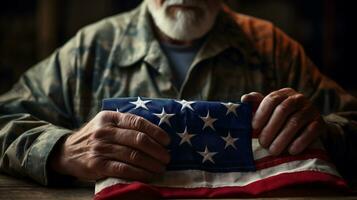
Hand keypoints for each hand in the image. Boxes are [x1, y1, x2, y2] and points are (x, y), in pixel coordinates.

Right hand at [50, 111, 170, 181]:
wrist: (66, 152)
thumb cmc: (94, 137)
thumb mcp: (106, 123)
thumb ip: (126, 124)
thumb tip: (156, 132)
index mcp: (110, 117)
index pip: (138, 122)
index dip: (156, 132)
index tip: (167, 141)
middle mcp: (105, 131)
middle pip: (138, 139)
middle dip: (157, 150)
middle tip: (167, 158)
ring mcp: (100, 148)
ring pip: (133, 155)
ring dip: (152, 164)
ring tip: (161, 168)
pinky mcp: (97, 165)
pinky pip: (124, 169)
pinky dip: (139, 173)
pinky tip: (149, 176)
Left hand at [241, 88, 326, 155]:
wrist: (309, 127)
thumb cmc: (282, 119)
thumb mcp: (270, 111)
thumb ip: (256, 104)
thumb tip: (244, 99)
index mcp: (283, 94)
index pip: (271, 99)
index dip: (261, 113)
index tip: (254, 128)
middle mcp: (298, 98)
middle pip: (283, 110)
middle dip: (271, 128)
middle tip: (263, 143)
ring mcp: (311, 109)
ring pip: (295, 122)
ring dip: (282, 138)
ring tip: (273, 151)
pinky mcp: (320, 122)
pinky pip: (311, 131)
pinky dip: (300, 141)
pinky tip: (291, 151)